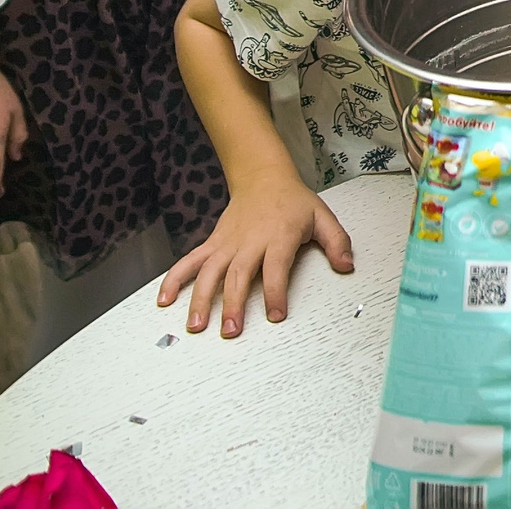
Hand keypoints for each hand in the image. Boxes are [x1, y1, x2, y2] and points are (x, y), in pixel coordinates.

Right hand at [156, 172, 353, 337]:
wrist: (264, 178)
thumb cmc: (294, 202)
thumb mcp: (322, 216)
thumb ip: (337, 242)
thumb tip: (346, 266)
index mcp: (278, 236)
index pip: (276, 267)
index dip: (275, 291)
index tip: (276, 314)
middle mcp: (249, 241)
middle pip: (238, 274)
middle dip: (232, 304)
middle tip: (230, 331)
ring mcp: (227, 243)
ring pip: (210, 272)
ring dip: (200, 299)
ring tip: (195, 326)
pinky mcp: (213, 244)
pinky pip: (190, 261)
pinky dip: (175, 279)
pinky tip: (164, 300)